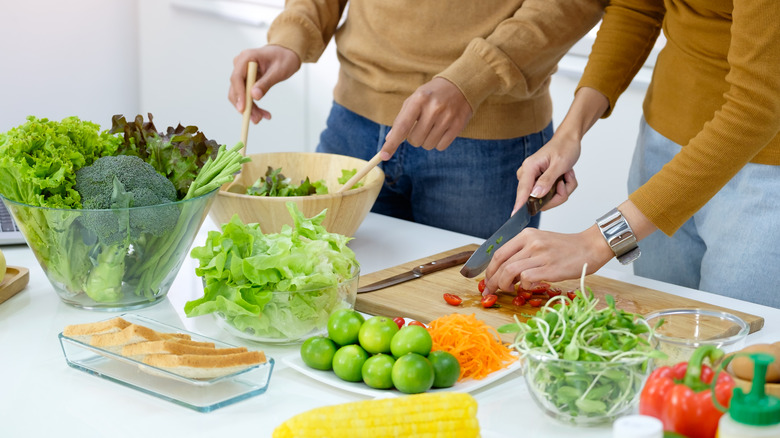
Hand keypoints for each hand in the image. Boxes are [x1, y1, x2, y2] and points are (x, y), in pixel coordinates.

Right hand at [228, 45, 301, 123]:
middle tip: (256, 119)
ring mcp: (242, 73)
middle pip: (236, 89)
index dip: (239, 94)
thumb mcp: (279, 71)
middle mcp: (240, 65)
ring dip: (250, 109)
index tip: (243, 109)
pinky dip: (253, 106)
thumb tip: (254, 96)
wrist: (286, 54)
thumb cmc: (284, 58)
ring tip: (263, 117)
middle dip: (245, 106)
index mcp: (247, 57)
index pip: (237, 78)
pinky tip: (263, 114)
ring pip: (240, 95)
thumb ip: (266, 83)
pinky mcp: (246, 80)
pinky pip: (246, 96)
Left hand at [379, 77, 472, 158]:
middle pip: (415, 140)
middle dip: (414, 138)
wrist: (460, 85)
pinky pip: (441, 146)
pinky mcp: (458, 125)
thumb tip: (390, 139)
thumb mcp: (414, 100)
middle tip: (420, 126)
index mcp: (419, 99)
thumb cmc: (431, 95)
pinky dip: (438, 142)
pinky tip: (441, 129)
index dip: (392, 143)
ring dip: (426, 140)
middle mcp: (433, 108)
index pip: (402, 126)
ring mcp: (447, 117)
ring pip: (427, 145)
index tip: (384, 156)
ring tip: (432, 126)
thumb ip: (401, 119)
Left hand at [482, 225, 613, 295]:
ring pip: (510, 271)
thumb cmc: (565, 248)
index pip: (499, 253)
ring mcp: (540, 255)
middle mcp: (531, 242)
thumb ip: (522, 254)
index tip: (487, 280)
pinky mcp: (550, 268)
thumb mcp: (540, 243)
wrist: (590, 247)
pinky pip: (526, 279)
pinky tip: (527, 288)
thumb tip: (505, 274)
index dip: (490, 269)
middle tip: (491, 290)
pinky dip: (522, 286)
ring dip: (504, 284)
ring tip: (508, 290)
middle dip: (492, 280)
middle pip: (501, 263)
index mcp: (526, 235)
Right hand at [512, 131, 580, 215]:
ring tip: (566, 175)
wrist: (569, 141)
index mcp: (529, 168)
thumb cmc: (564, 148)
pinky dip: (563, 188)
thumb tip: (535, 195)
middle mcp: (528, 175)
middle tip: (565, 181)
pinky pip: (552, 196)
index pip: (522, 190)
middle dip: (557, 194)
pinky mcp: (540, 184)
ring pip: (547, 199)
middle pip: (537, 199)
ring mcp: (534, 181)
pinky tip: (565, 176)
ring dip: (562, 190)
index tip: (514, 215)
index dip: (519, 204)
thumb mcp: (559, 164)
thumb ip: (547, 180)